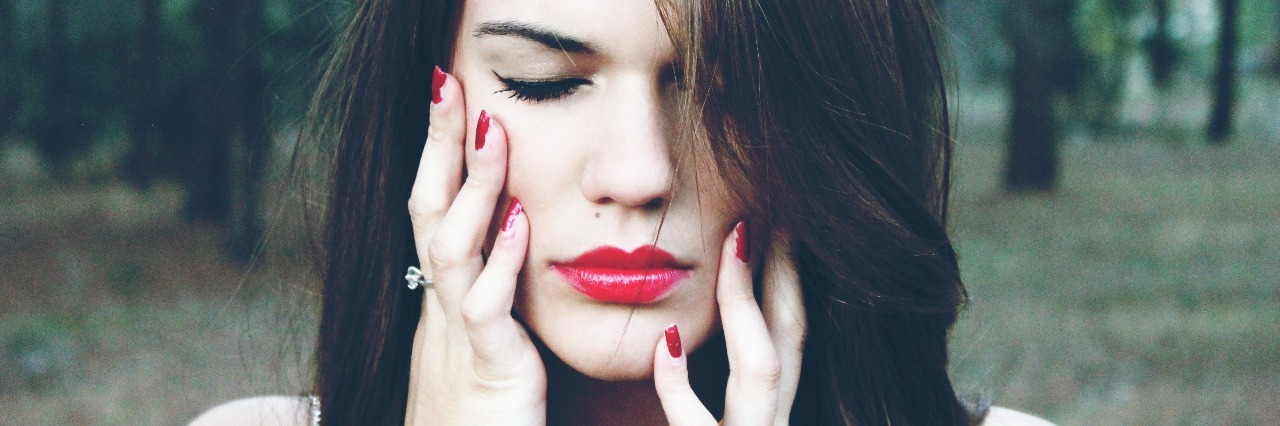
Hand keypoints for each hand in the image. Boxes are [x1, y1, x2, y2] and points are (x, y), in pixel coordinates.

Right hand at [404, 68, 545, 424]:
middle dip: (438, 146)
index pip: (435, 211)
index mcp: (445, 299)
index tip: (453, 99)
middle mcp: (441, 309)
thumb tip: (514, 237)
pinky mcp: (487, 369)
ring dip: (475, 188)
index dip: (440, 156)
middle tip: (448, 85)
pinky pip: (485, 309)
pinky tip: (523, 224)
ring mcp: (458, 337)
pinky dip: (501, 263)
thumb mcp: (484, 345)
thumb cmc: (478, 419)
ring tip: (493, 130)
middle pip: (429, 212)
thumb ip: (494, 293)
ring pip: (451, 249)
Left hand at [653, 225, 806, 425]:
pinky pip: (693, 423)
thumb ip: (717, 392)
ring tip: (733, 245)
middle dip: (784, 271)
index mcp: (771, 411)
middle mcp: (770, 423)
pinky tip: (668, 337)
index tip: (777, 225)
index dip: (789, 277)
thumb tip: (677, 331)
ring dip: (745, 303)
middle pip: (790, 337)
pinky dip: (677, 383)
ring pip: (761, 370)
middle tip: (771, 211)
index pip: (789, 333)